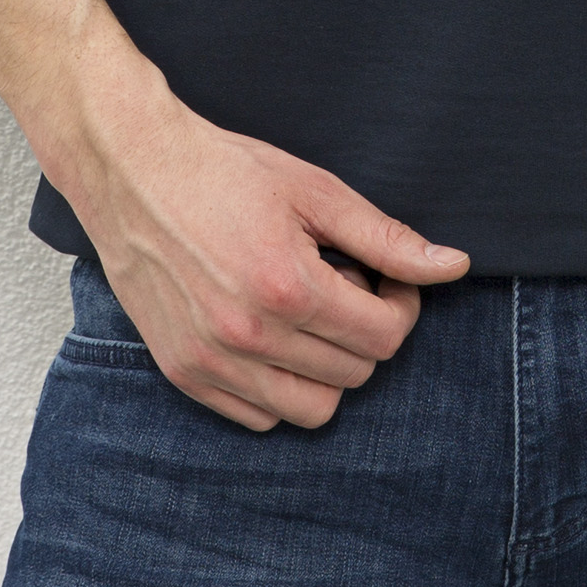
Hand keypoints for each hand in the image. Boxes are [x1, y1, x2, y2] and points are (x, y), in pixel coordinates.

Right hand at [67, 48, 470, 432]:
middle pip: (355, 373)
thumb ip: (387, 239)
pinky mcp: (183, 374)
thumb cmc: (224, 171)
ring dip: (327, 367)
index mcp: (287, 287)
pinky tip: (271, 333)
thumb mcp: (315, 191)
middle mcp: (247, 336)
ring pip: (312, 409)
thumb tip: (454, 267)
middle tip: (340, 280)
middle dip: (364, 329)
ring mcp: (211, 362)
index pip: (384, 338)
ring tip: (307, 311)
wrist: (132, 169)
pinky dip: (279, 387)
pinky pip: (259, 417)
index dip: (400, 305)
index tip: (380, 275)